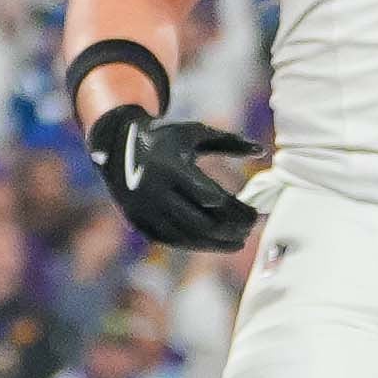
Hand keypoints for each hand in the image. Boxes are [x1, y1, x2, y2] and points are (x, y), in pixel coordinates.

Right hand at [85, 96, 267, 251]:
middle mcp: (155, 192)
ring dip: (216, 243)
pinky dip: (196, 244)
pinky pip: (172, 241)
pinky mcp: (139, 223)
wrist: (116, 146)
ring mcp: (145, 211)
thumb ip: (229, 142)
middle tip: (250, 230)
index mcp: (171, 168)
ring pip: (188, 237)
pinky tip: (215, 242)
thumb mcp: (195, 133)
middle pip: (202, 223)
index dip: (237, 210)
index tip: (255, 213)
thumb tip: (261, 150)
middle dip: (230, 230)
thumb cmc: (165, 138)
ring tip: (238, 241)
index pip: (212, 198)